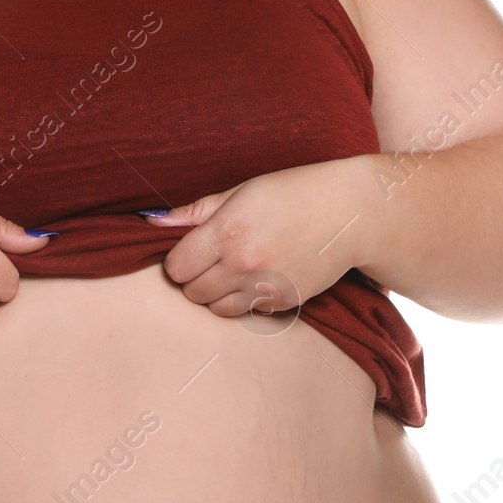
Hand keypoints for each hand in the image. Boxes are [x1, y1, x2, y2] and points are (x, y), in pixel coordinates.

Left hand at [141, 161, 368, 317]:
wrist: (351, 213)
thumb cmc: (293, 192)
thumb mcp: (242, 190)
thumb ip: (196, 211)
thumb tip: (152, 221)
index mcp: (228, 231)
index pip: (177, 268)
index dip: (179, 260)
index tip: (192, 249)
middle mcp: (244, 263)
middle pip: (192, 292)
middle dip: (194, 278)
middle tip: (211, 260)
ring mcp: (265, 287)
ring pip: (215, 309)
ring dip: (216, 293)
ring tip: (232, 270)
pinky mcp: (284, 302)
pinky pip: (246, 312)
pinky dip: (243, 300)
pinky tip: (257, 276)